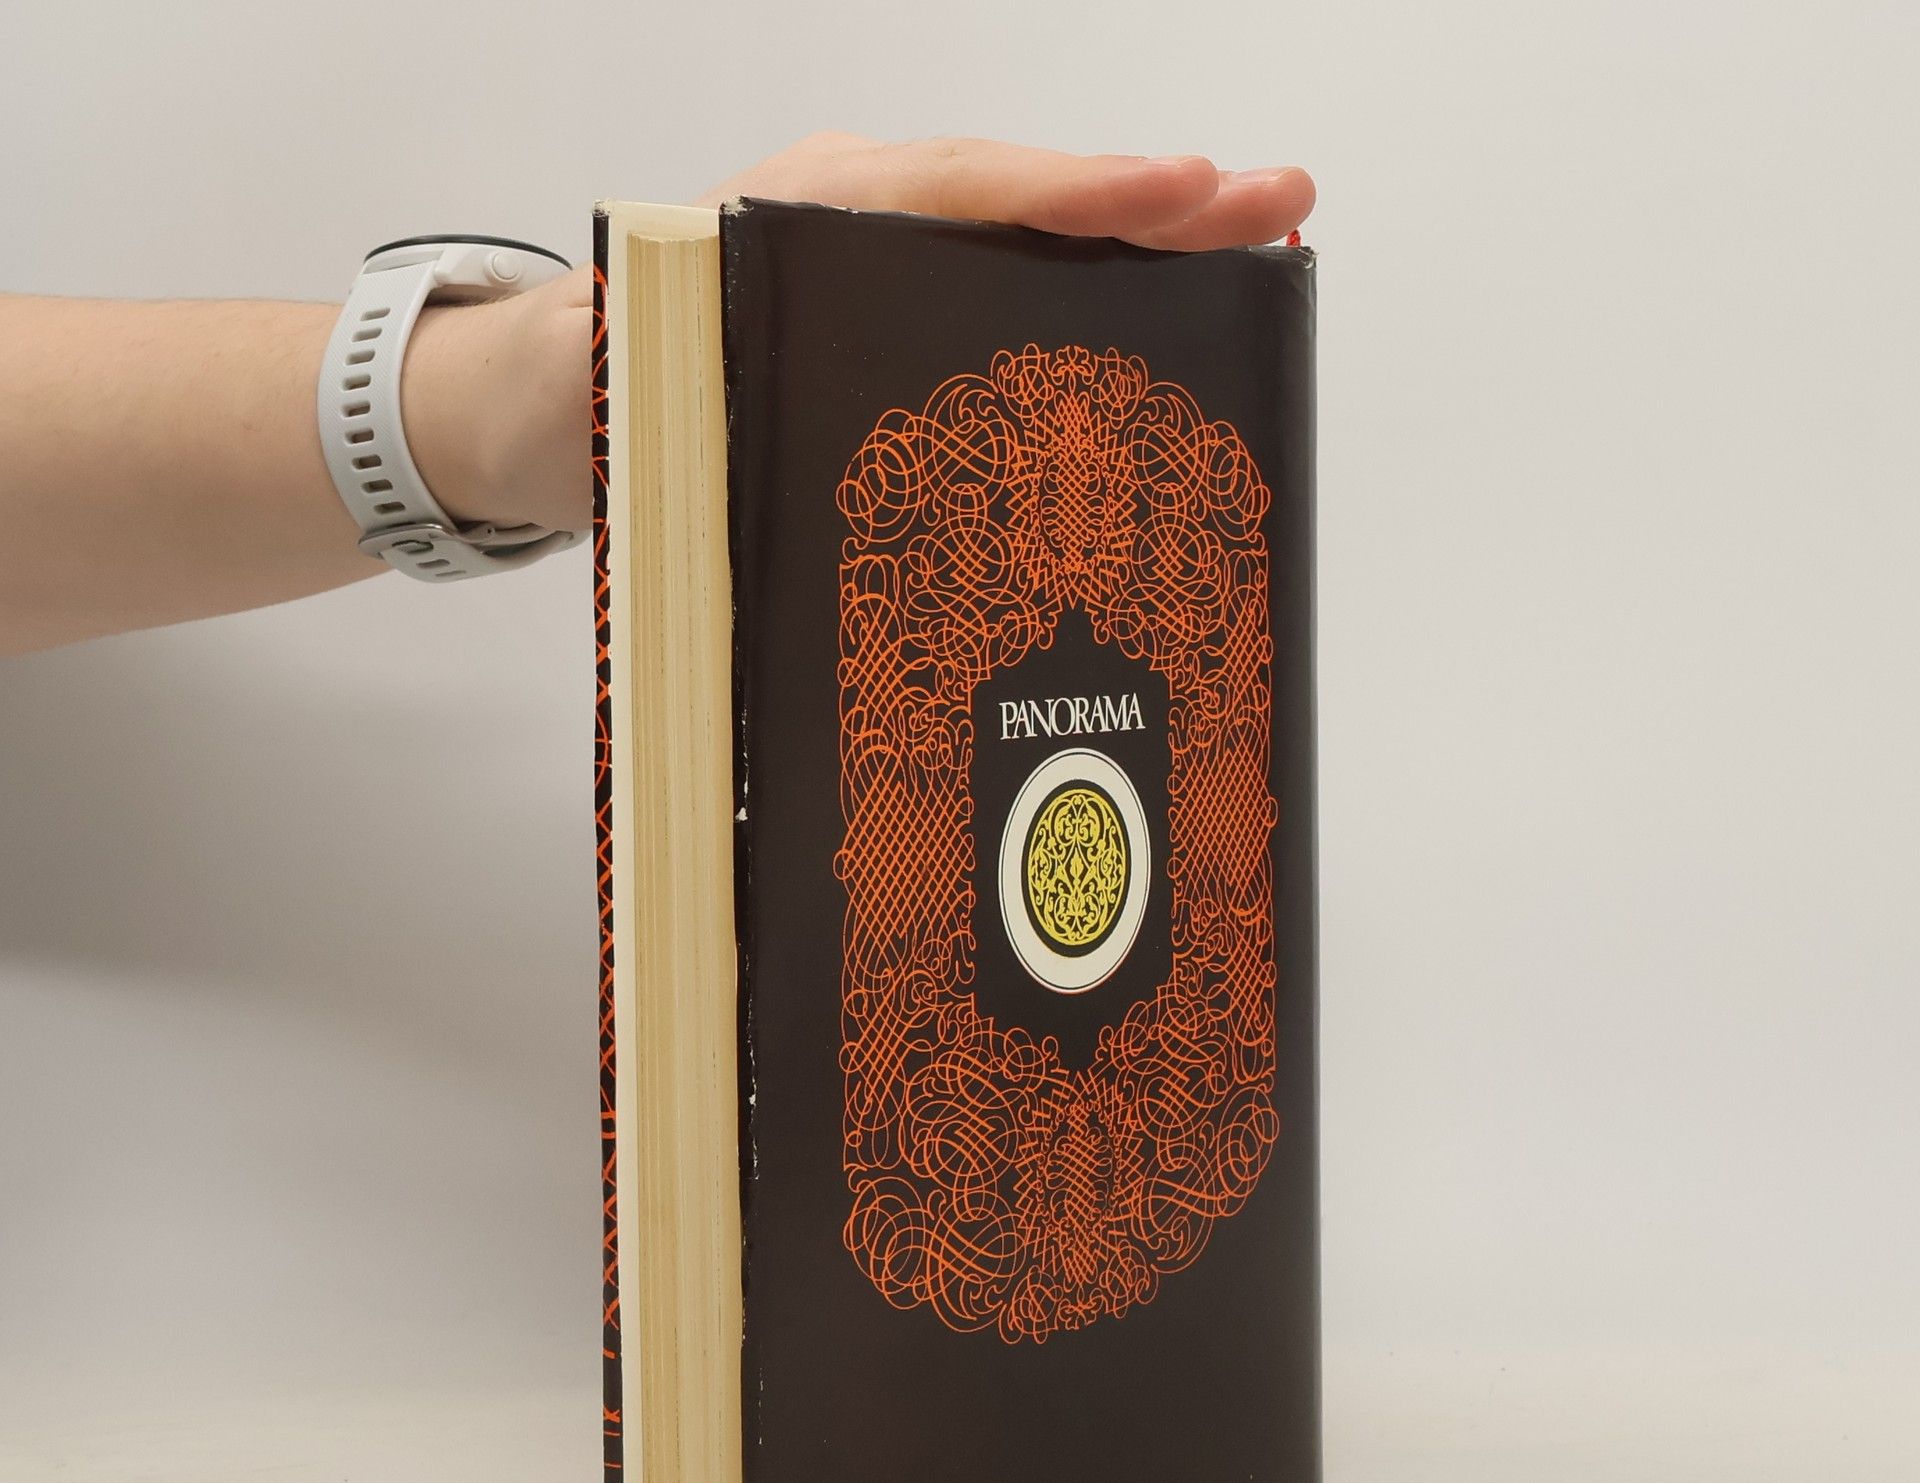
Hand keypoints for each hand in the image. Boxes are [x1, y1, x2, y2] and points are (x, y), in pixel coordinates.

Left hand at [406, 136, 1315, 539]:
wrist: (540, 416)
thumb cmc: (581, 394)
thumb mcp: (607, 381)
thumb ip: (659, 370)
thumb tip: (702, 385)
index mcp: (792, 224)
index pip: (949, 191)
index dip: (1065, 197)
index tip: (1175, 194)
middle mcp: (850, 232)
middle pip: (1018, 205)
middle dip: (1151, 206)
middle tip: (1282, 204)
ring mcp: (879, 279)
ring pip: (1025, 251)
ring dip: (1141, 255)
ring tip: (1260, 256)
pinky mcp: (892, 333)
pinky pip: (1005, 306)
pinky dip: (1089, 307)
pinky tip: (1163, 335)